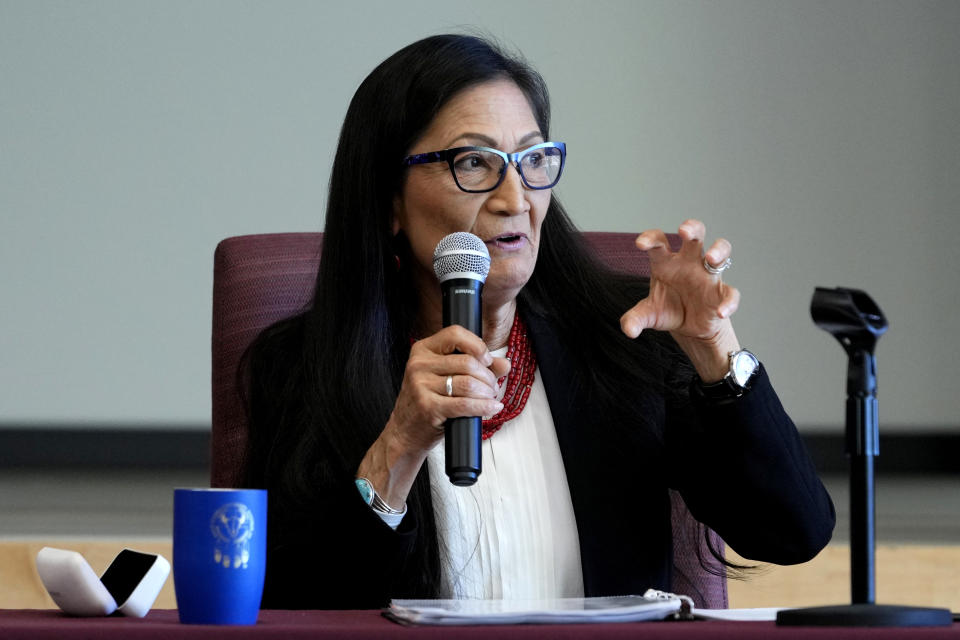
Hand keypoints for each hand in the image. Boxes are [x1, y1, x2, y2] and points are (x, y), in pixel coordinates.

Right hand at [390, 325, 508, 448]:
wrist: (404, 432)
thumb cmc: (428, 401)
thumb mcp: (446, 377)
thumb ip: (477, 366)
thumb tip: (505, 364)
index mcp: (422, 350)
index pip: (455, 334)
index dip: (478, 346)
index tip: (487, 360)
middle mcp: (419, 364)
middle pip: (467, 362)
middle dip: (487, 376)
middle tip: (492, 387)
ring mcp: (421, 386)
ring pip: (468, 383)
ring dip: (487, 392)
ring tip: (490, 397)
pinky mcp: (428, 407)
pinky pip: (465, 404)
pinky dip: (484, 406)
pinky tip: (492, 407)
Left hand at [619, 219, 740, 380]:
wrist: (688, 328)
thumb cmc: (667, 310)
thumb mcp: (648, 315)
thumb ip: (635, 319)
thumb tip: (628, 330)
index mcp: (666, 262)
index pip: (659, 242)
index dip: (650, 238)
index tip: (641, 244)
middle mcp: (688, 263)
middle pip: (695, 235)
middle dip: (691, 228)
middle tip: (683, 231)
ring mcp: (707, 275)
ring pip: (721, 252)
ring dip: (719, 251)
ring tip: (711, 258)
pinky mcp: (721, 293)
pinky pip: (730, 293)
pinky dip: (728, 302)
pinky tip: (720, 312)